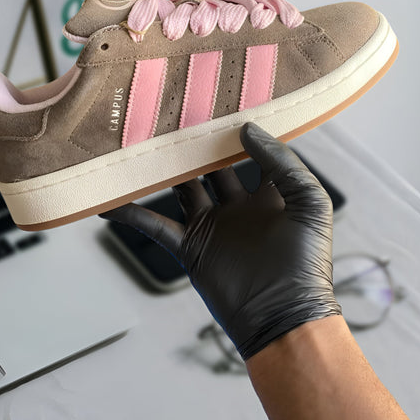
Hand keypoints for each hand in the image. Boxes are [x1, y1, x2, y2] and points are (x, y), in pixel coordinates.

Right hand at [102, 122, 340, 359]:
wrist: (284, 317)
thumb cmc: (306, 261)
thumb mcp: (310, 202)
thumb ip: (283, 163)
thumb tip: (248, 129)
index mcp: (268, 194)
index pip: (252, 154)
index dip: (240, 131)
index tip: (222, 103)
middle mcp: (237, 206)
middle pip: (210, 166)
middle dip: (196, 145)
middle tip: (175, 116)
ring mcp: (212, 226)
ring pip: (181, 189)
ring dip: (163, 171)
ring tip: (141, 145)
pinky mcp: (191, 248)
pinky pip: (157, 226)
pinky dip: (132, 215)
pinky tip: (109, 203)